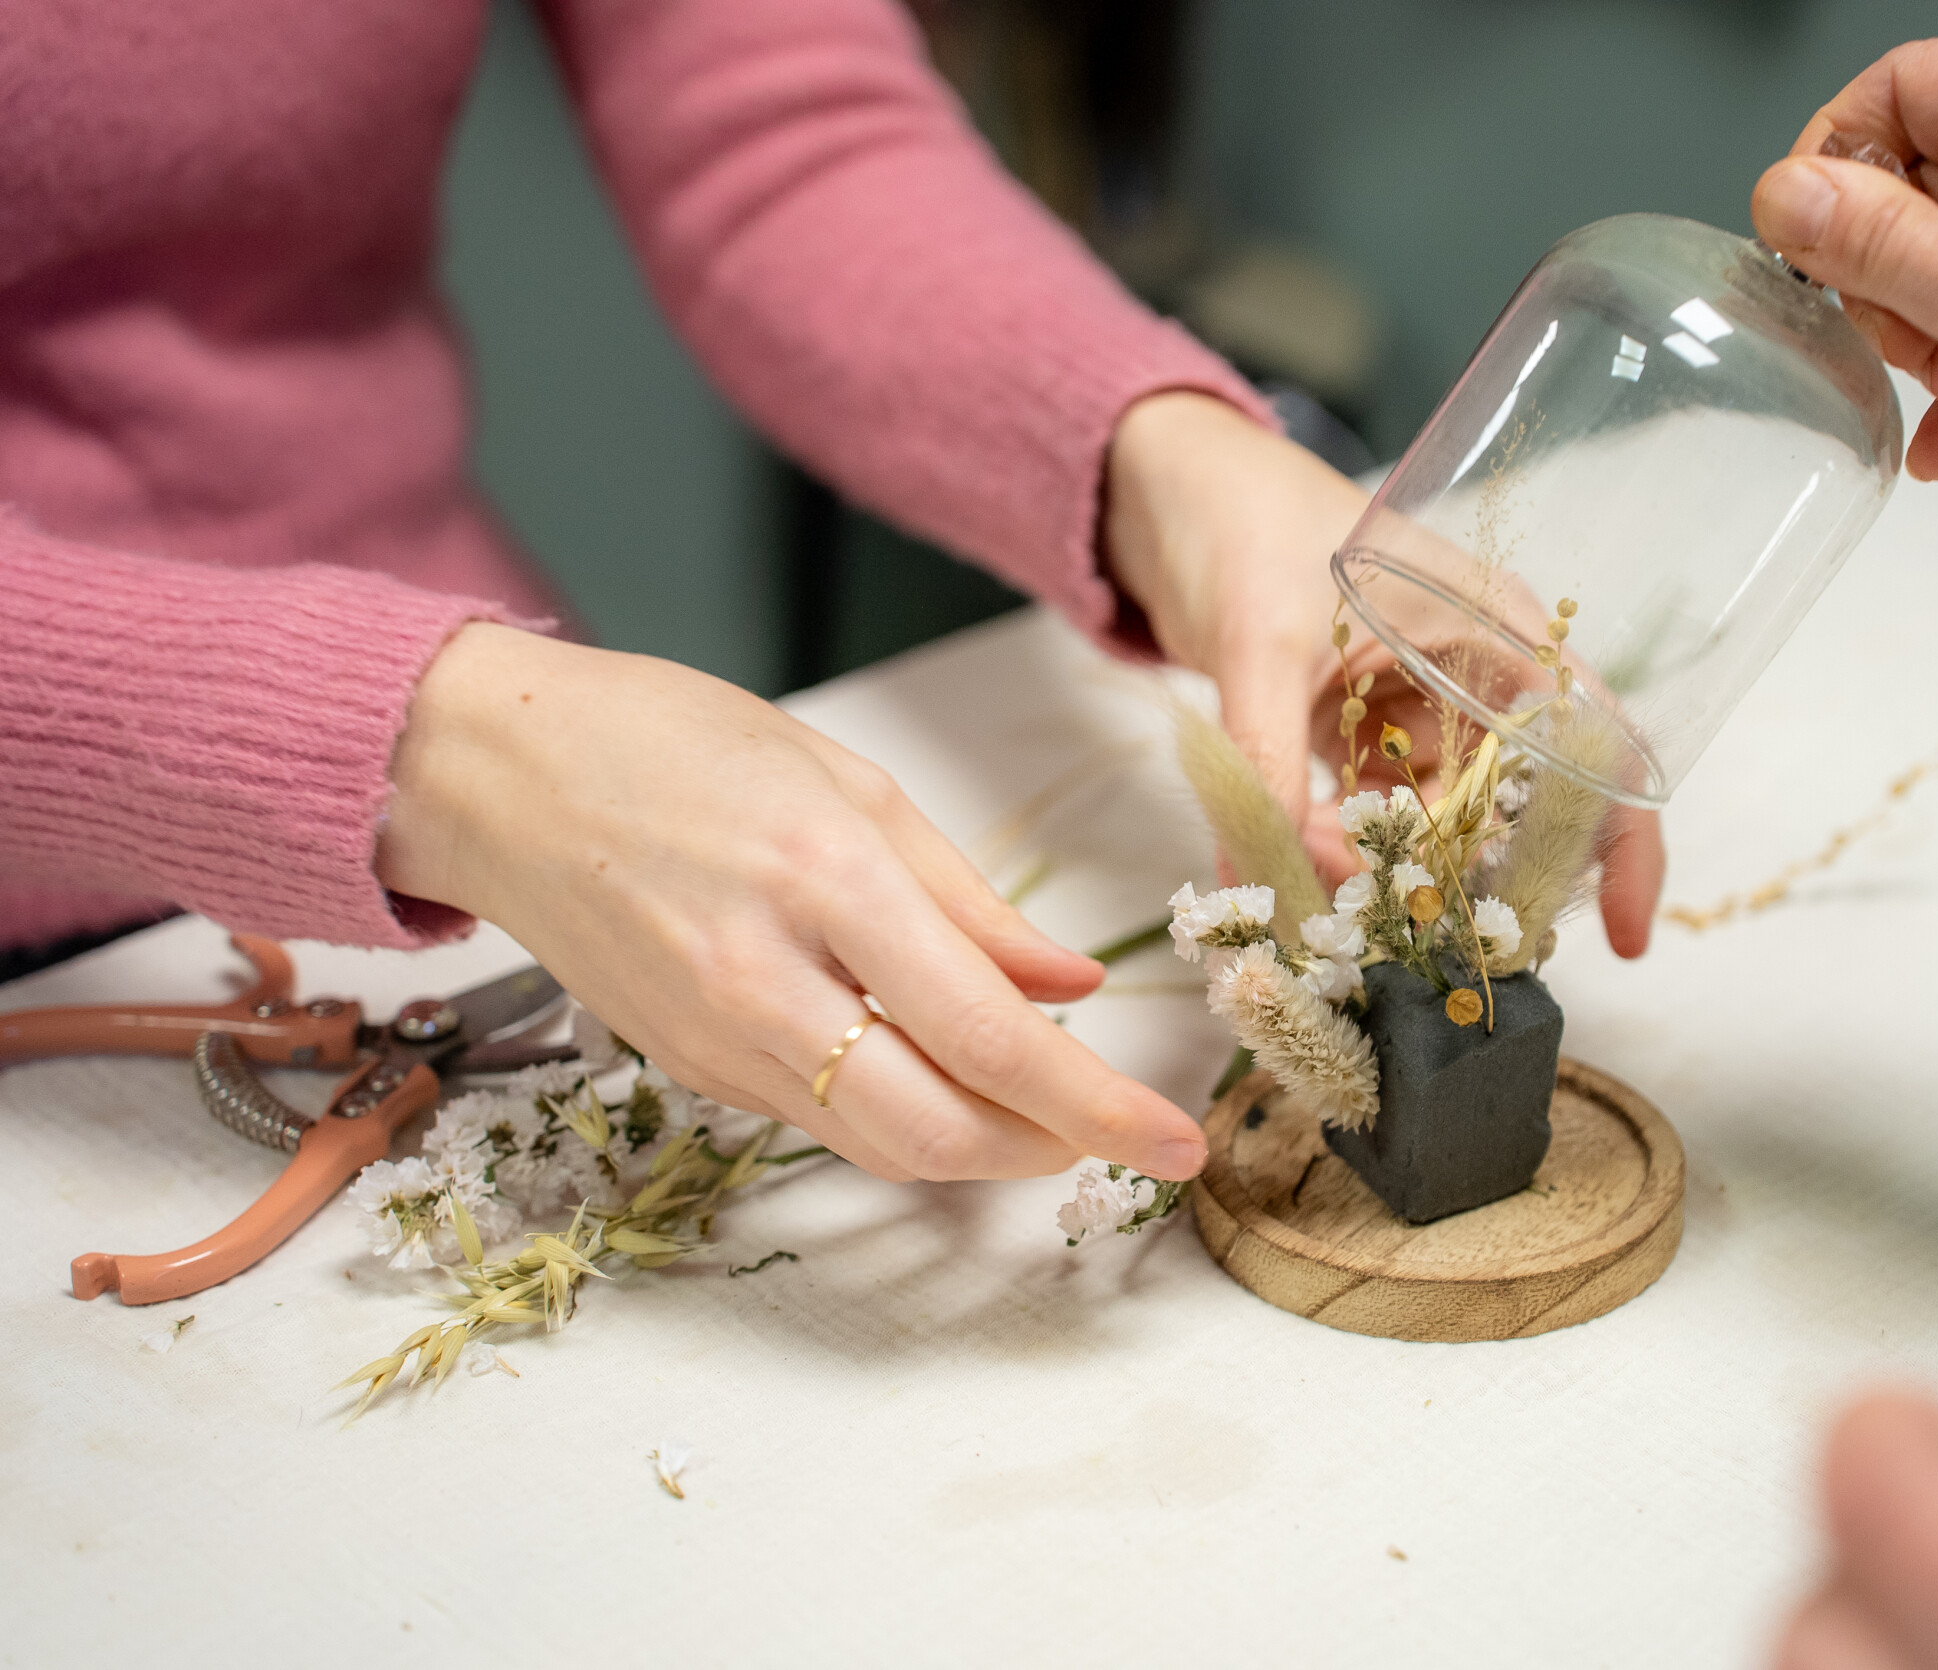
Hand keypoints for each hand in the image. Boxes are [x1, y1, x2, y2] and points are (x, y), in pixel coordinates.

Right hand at [377, 622, 1208, 1183]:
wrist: (492, 771)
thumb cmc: (670, 743)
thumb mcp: (850, 784)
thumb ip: (969, 902)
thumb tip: (1072, 986)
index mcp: (826, 880)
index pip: (987, 1036)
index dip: (1095, 1105)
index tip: (1173, 1140)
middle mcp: (763, 977)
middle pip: (934, 1129)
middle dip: (1047, 1151)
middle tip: (1119, 1135)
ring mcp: (710, 1036)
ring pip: (876, 1143)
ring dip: (977, 1145)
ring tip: (1046, 1108)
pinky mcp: (680, 1066)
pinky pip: (812, 1118)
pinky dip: (894, 1114)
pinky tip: (935, 1074)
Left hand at [1102, 390, 1664, 956]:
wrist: (1164, 490)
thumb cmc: (1240, 523)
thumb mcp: (1259, 646)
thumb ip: (1264, 766)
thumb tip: (1262, 886)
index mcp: (1494, 627)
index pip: (1597, 742)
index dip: (1624, 843)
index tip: (1622, 940)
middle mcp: (1473, 674)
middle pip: (1519, 804)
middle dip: (1476, 878)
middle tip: (1417, 936)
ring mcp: (1414, 709)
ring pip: (1437, 824)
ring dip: (1391, 873)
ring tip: (1325, 902)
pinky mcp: (1356, 733)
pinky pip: (1370, 816)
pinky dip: (1340, 853)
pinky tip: (1296, 875)